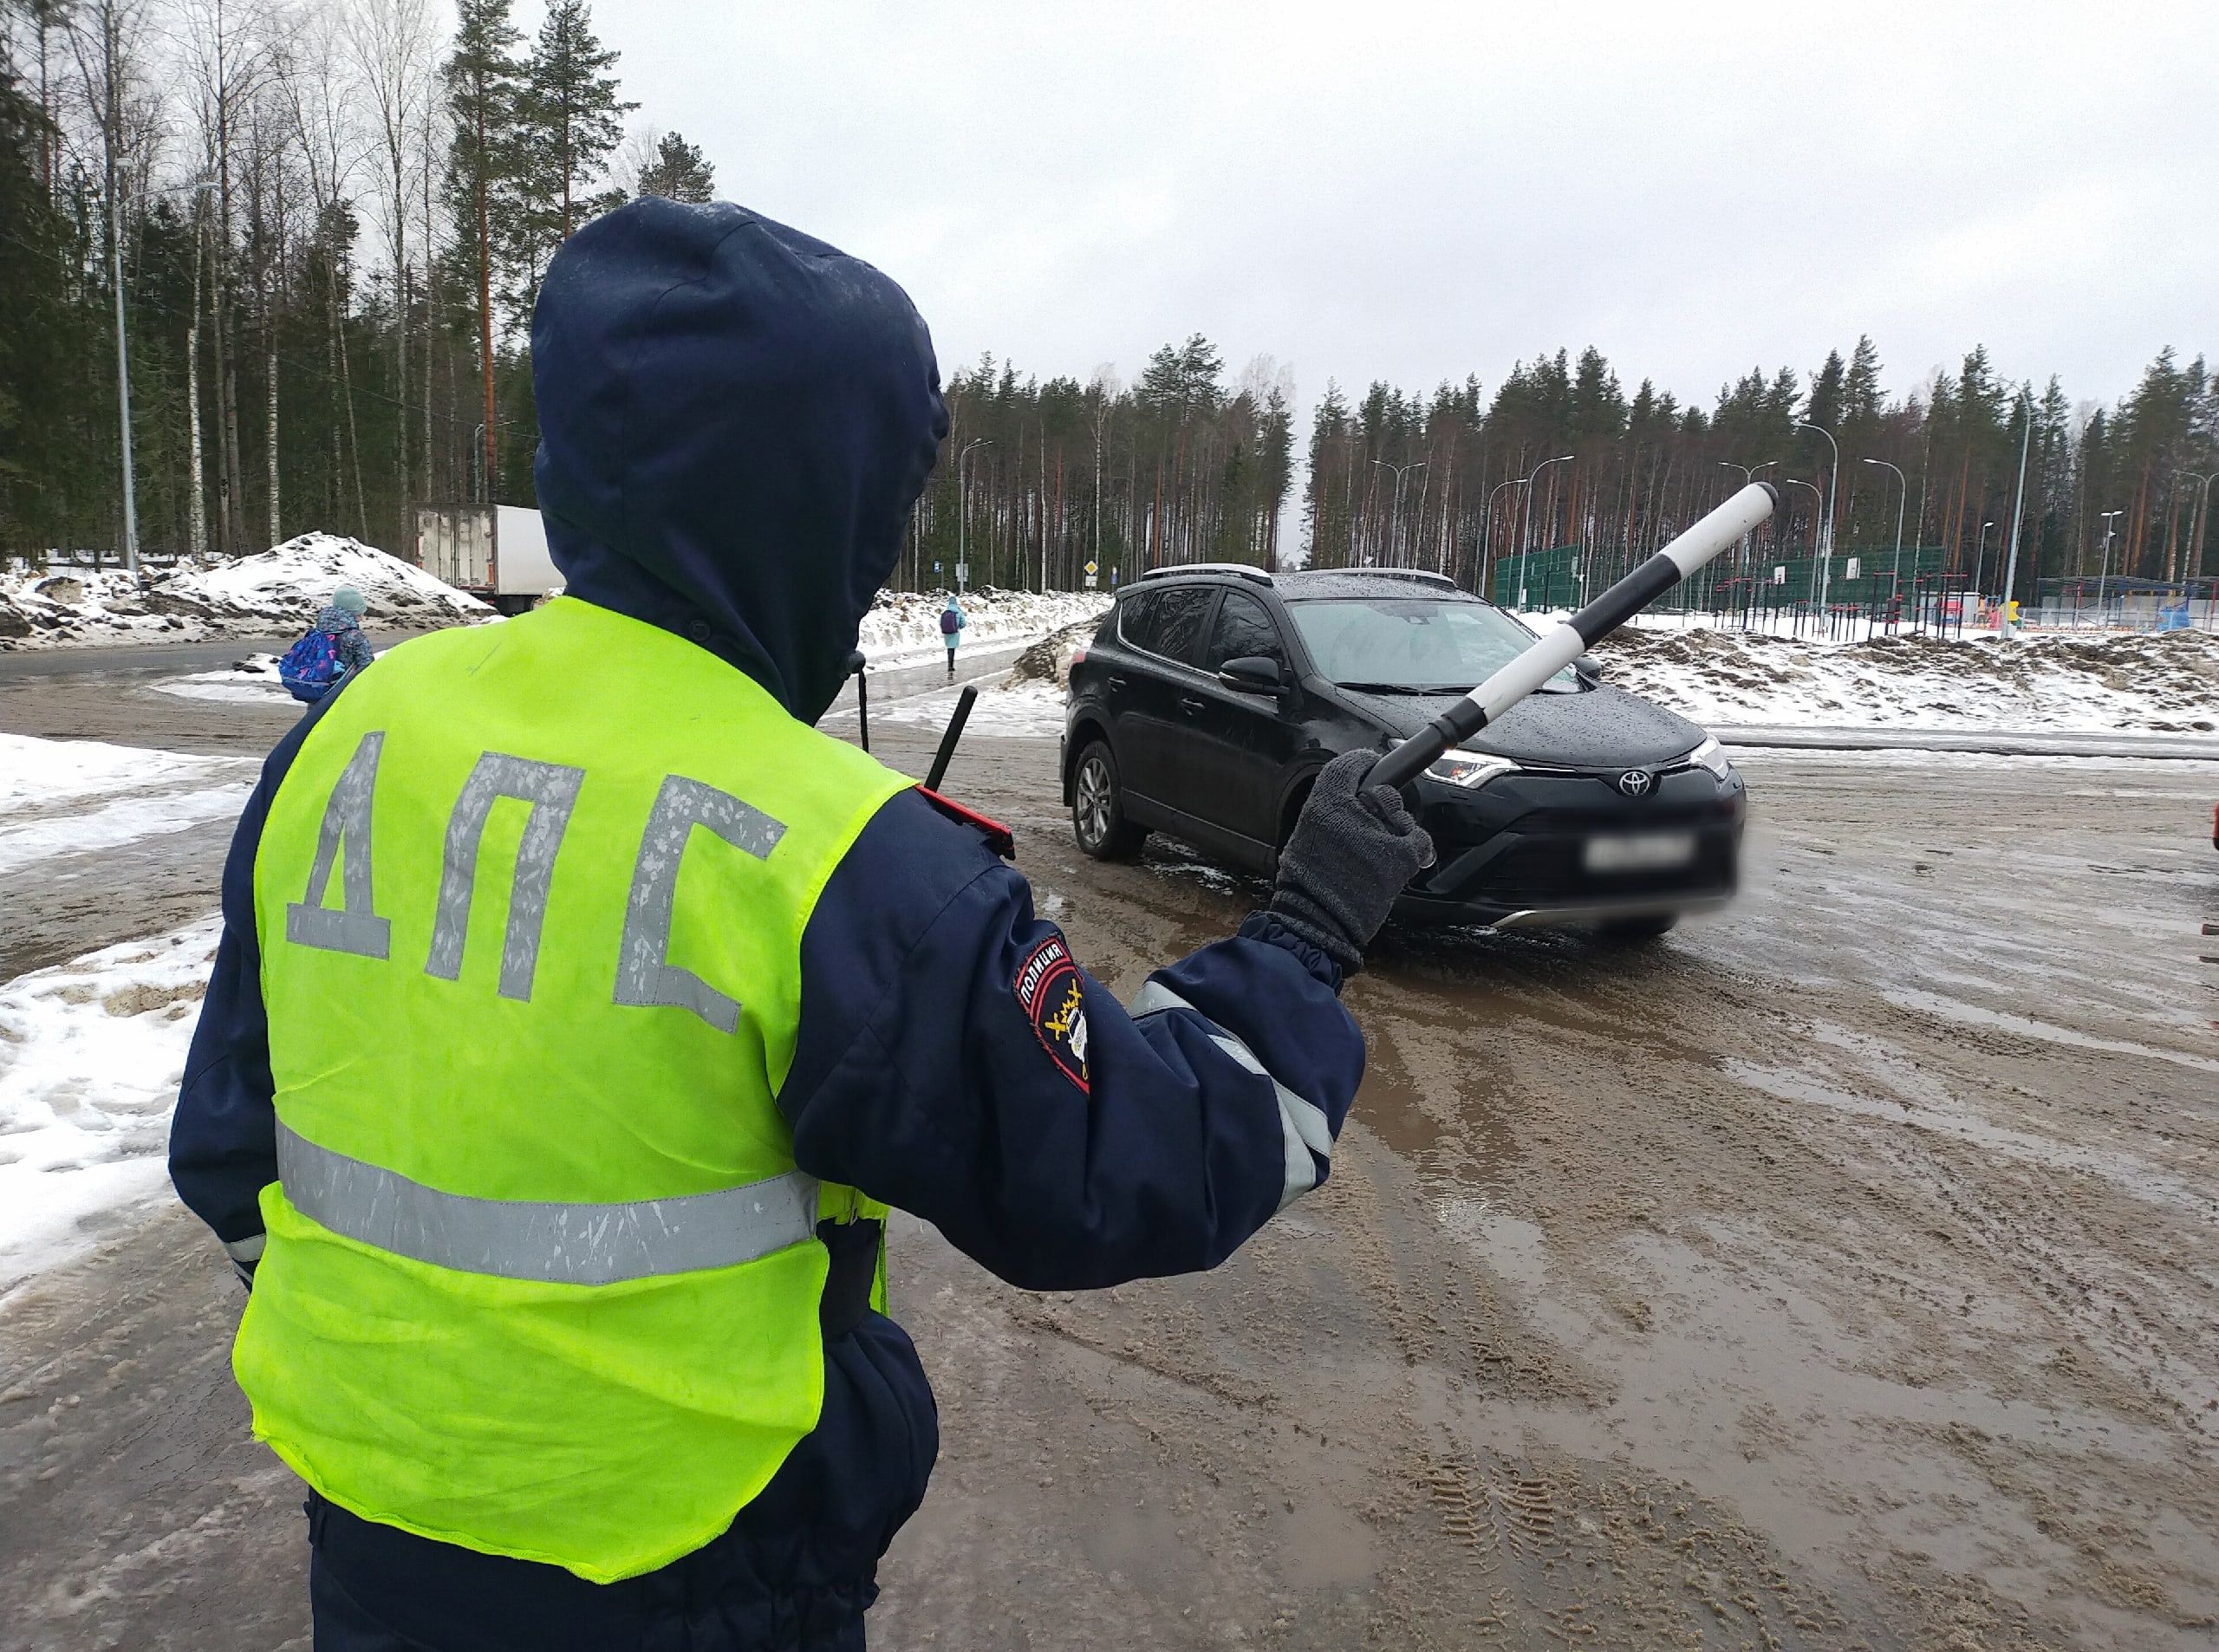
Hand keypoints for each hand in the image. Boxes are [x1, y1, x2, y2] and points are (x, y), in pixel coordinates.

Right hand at [1265, 750, 1434, 973]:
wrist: (1317, 920)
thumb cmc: (1308, 886)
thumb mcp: (1305, 837)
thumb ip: (1329, 814)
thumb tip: (1352, 805)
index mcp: (1323, 803)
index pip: (1347, 767)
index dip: (1362, 763)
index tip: (1369, 763)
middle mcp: (1353, 811)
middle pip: (1383, 792)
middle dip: (1384, 806)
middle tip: (1376, 825)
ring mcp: (1380, 832)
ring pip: (1402, 817)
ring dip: (1398, 830)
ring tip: (1381, 853)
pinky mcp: (1401, 855)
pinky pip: (1419, 840)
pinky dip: (1416, 848)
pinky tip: (1405, 857)